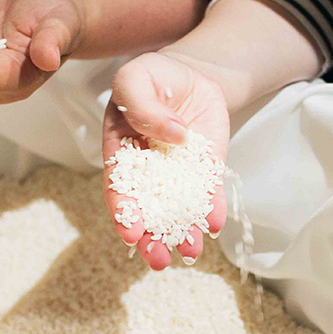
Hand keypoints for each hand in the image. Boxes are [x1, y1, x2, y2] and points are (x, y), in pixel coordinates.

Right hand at [103, 51, 229, 269]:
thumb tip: (172, 135)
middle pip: (146, 210)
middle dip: (151, 237)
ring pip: (177, 210)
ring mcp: (176, 175)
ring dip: (181, 233)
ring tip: (189, 249)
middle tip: (158, 260)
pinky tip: (214, 224)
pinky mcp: (204, 172)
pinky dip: (211, 210)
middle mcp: (146, 171)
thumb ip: (144, 106)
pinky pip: (207, 195)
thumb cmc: (153, 75)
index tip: (131, 232)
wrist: (191, 74)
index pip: (118, 186)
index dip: (123, 210)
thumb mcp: (136, 78)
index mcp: (120, 151)